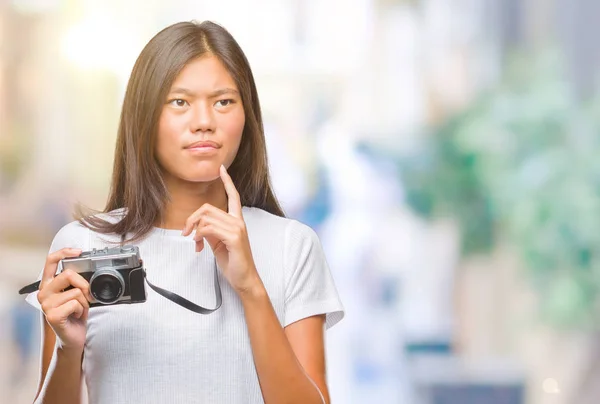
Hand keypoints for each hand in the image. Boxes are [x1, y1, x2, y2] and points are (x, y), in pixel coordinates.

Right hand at [37, 248, 91, 352]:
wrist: (74, 336)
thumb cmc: (75, 314)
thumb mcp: (76, 293)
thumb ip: (76, 280)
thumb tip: (88, 267)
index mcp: (49, 284)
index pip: (51, 261)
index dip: (64, 252)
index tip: (78, 251)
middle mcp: (44, 292)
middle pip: (68, 274)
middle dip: (84, 284)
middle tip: (87, 295)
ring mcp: (46, 304)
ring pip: (76, 291)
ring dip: (84, 301)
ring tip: (79, 309)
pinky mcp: (52, 315)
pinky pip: (75, 304)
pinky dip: (81, 310)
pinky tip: (76, 316)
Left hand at [182, 165, 261, 294]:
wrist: (244, 279)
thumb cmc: (233, 262)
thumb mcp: (218, 243)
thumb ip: (211, 231)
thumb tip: (198, 228)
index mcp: (237, 221)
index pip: (233, 196)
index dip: (227, 181)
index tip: (222, 169)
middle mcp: (239, 222)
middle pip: (208, 208)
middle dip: (192, 219)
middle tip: (186, 233)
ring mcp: (237, 228)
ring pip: (206, 218)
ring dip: (194, 231)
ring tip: (196, 244)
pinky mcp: (234, 237)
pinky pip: (209, 229)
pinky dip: (199, 236)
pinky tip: (200, 246)